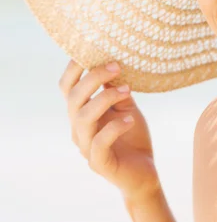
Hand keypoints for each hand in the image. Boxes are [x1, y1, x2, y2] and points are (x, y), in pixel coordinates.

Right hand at [59, 60, 160, 206]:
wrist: (143, 172)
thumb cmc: (132, 135)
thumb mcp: (125, 106)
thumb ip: (116, 87)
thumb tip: (113, 59)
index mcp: (81, 111)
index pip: (67, 86)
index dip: (74, 67)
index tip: (95, 49)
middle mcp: (78, 128)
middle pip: (74, 98)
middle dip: (93, 77)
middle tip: (117, 66)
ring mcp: (86, 147)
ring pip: (83, 118)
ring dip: (104, 99)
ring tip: (127, 90)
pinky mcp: (99, 163)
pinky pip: (99, 143)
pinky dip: (115, 128)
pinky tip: (131, 119)